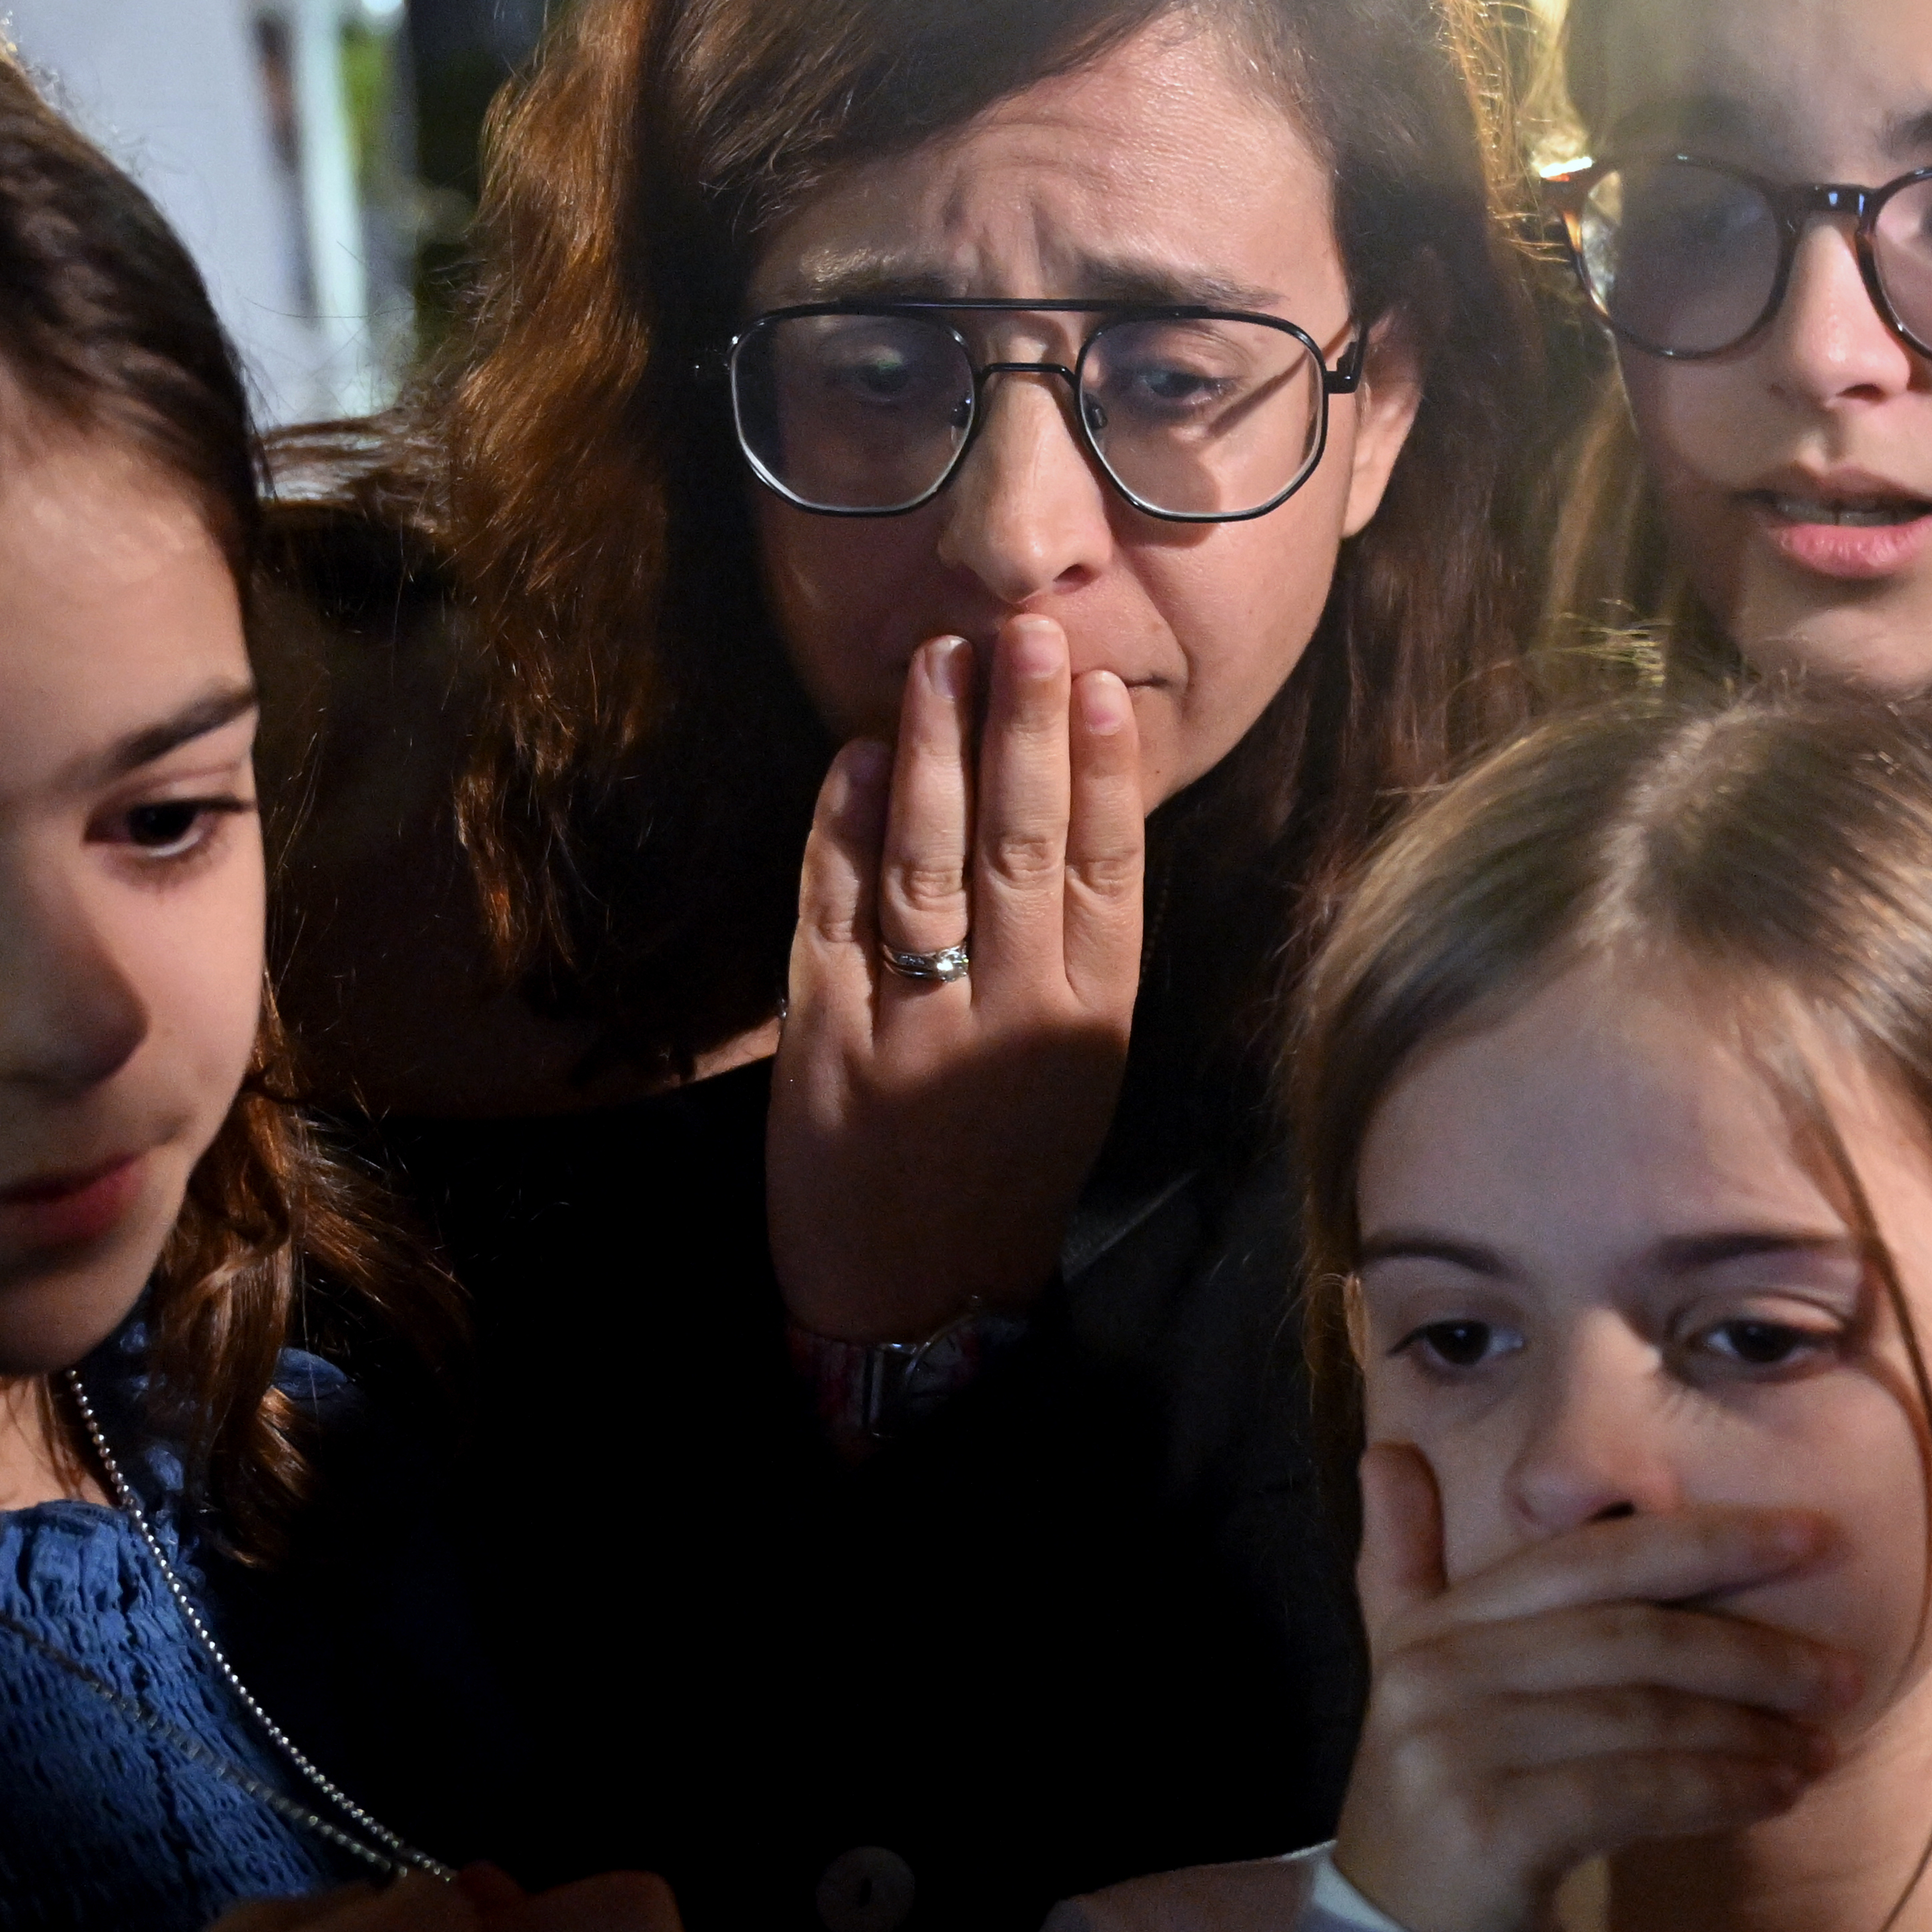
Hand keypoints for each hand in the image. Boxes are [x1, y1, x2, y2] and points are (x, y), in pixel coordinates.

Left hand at [771, 613, 1146, 1340]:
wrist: (914, 1300)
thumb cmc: (1000, 1173)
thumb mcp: (1073, 1074)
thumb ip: (1073, 958)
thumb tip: (1068, 815)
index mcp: (1088, 1029)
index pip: (1105, 875)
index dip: (1105, 775)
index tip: (1103, 686)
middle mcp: (1011, 1023)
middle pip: (1021, 849)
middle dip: (1023, 730)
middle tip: (1025, 631)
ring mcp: (916, 1033)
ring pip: (930, 866)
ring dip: (934, 753)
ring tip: (939, 661)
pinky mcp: (826, 1045)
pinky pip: (835, 915)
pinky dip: (845, 830)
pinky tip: (860, 757)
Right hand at [1328, 1449, 1851, 1931]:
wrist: (1398, 1930)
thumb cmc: (1442, 1785)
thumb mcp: (1407, 1666)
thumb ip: (1404, 1562)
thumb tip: (1386, 1451)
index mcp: (1436, 1623)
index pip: (1592, 1558)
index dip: (1708, 1540)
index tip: (1816, 1535)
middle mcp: (1438, 1673)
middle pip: (1630, 1636)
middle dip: (1752, 1650)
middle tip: (1843, 1672)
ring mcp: (1458, 1750)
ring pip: (1643, 1717)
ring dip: (1750, 1730)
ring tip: (1823, 1743)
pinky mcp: (1492, 1827)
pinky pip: (1636, 1791)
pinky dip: (1719, 1787)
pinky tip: (1778, 1792)